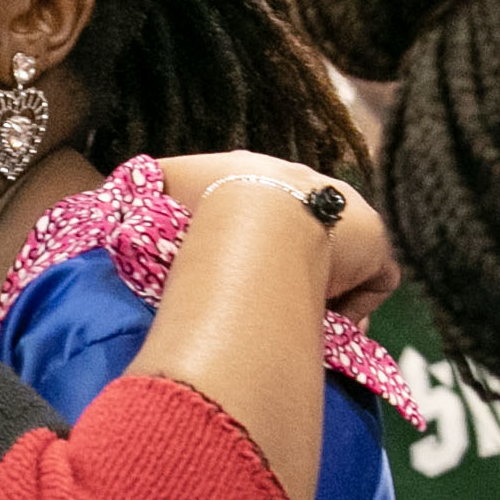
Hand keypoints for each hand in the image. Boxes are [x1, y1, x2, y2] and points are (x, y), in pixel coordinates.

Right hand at [155, 151, 400, 320]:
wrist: (250, 222)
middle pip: (303, 231)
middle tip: (268, 303)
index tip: (236, 273)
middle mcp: (304, 183)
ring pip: (339, 258)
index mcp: (258, 171)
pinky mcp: (373, 241)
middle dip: (290, 266)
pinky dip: (353, 308)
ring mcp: (343, 212)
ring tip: (301, 324)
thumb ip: (140, 190)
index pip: (260, 205)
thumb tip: (126, 194)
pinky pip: (373, 280)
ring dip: (322, 292)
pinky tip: (328, 328)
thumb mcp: (157, 185)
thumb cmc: (199, 208)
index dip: (249, 241)